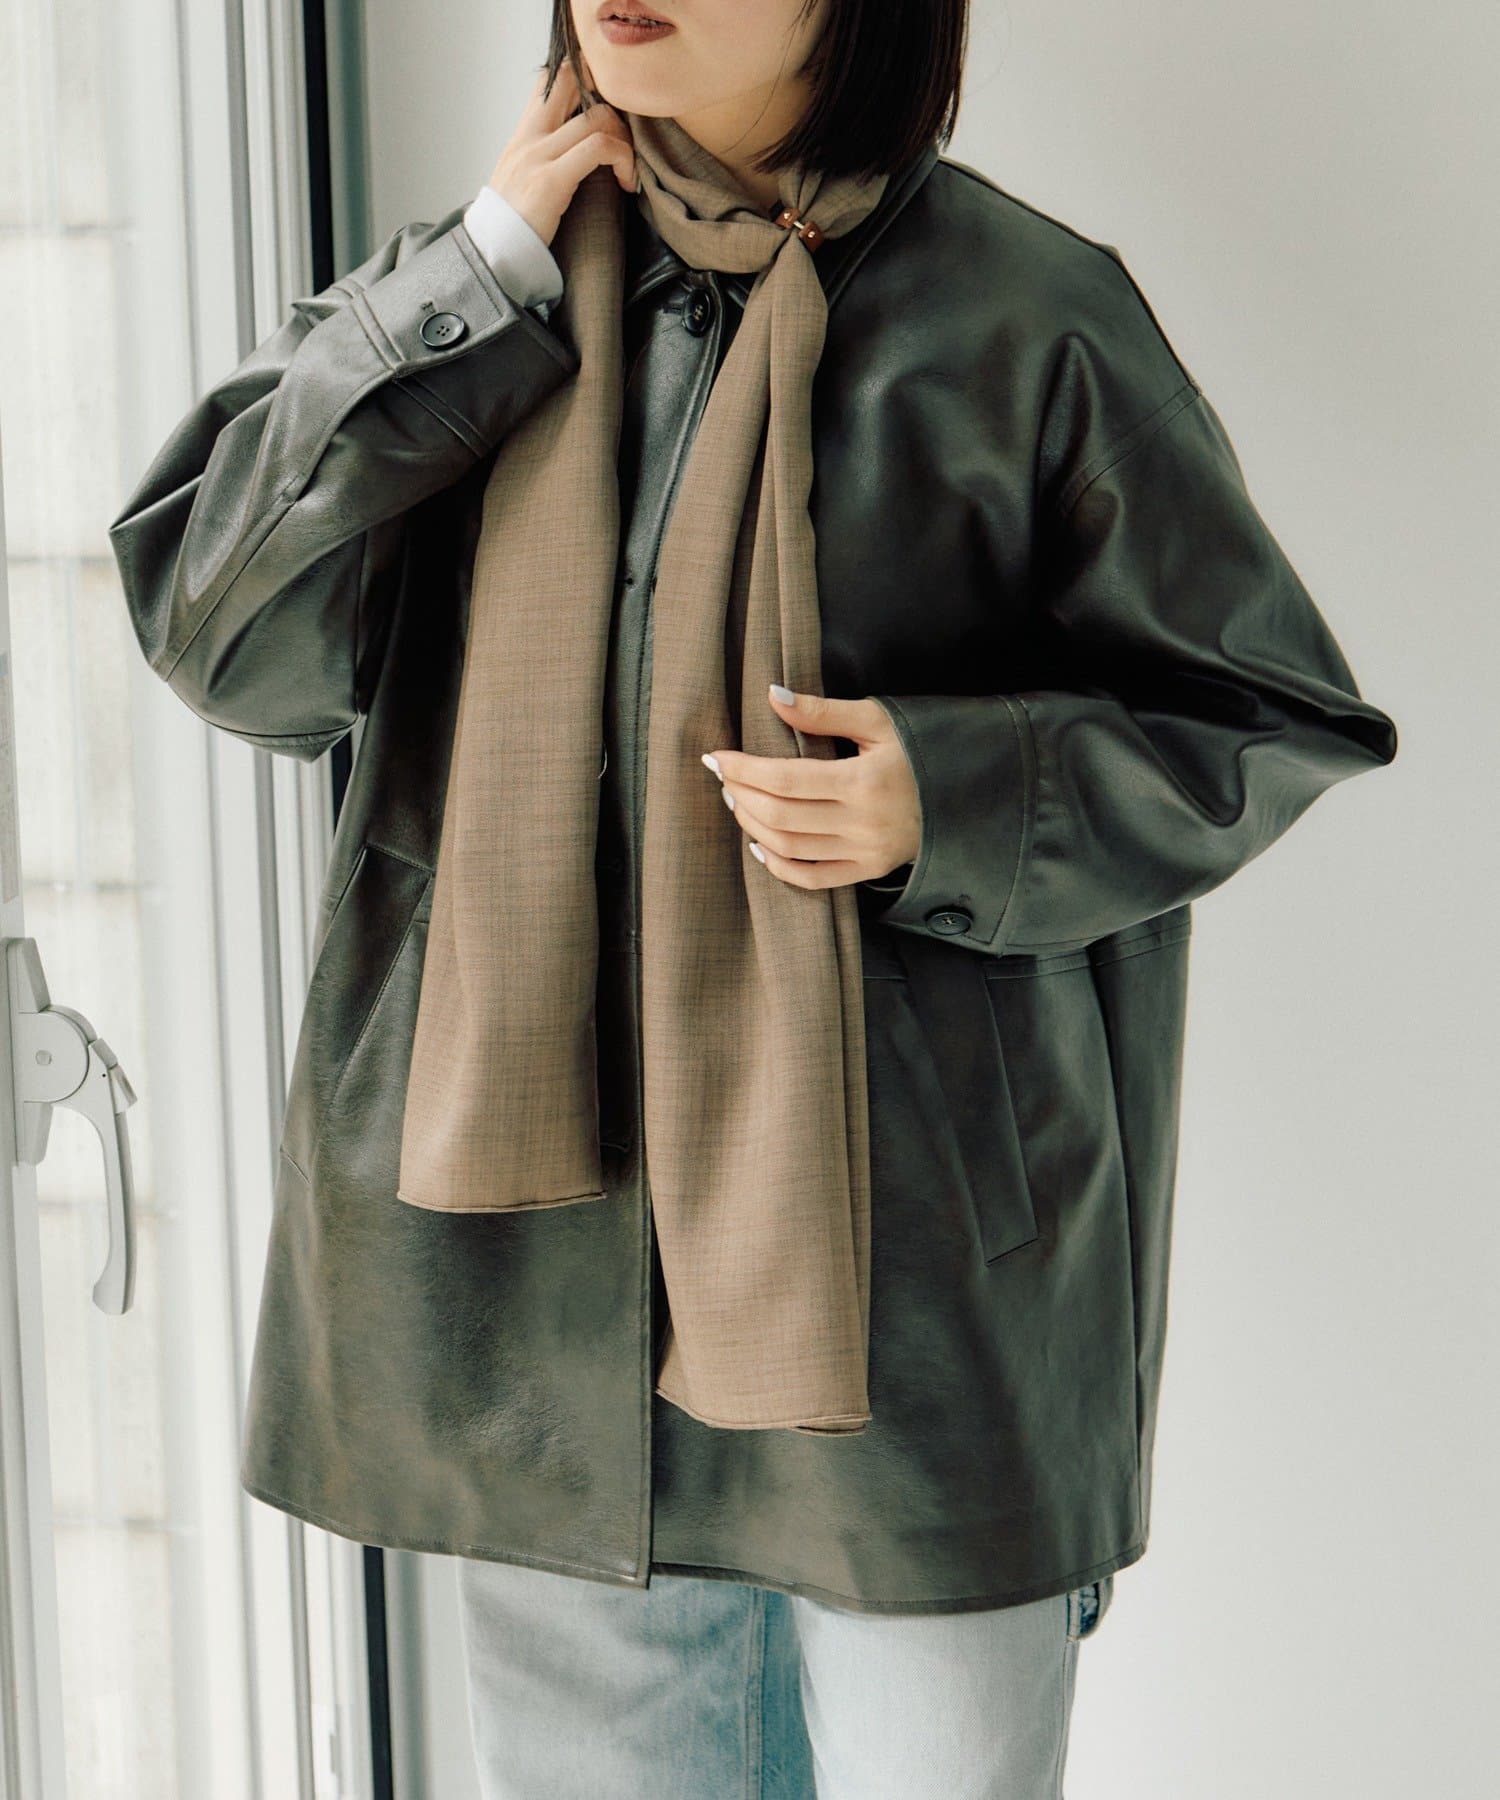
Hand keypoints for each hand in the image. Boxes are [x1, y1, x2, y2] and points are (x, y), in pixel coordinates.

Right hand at [485, 61, 635, 249]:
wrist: (490, 252)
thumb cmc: (511, 222)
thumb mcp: (521, 177)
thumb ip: (543, 155)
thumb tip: (575, 148)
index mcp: (523, 133)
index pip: (550, 79)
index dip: (583, 78)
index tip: (608, 110)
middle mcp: (530, 136)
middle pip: (570, 78)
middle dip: (607, 95)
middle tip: (624, 132)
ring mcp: (539, 155)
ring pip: (596, 117)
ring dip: (624, 139)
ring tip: (627, 168)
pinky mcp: (552, 180)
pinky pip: (598, 148)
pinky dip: (622, 159)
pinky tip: (626, 182)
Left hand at [701, 686, 921, 889]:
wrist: (968, 790)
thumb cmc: (919, 749)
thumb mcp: (878, 720)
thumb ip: (822, 712)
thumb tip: (772, 696)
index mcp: (864, 781)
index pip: (785, 780)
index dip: (743, 770)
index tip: (717, 757)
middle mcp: (863, 823)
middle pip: (780, 816)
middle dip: (742, 795)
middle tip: (725, 777)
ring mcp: (865, 852)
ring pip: (790, 848)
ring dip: (753, 825)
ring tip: (737, 802)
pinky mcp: (868, 870)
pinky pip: (813, 878)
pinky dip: (778, 866)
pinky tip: (759, 846)